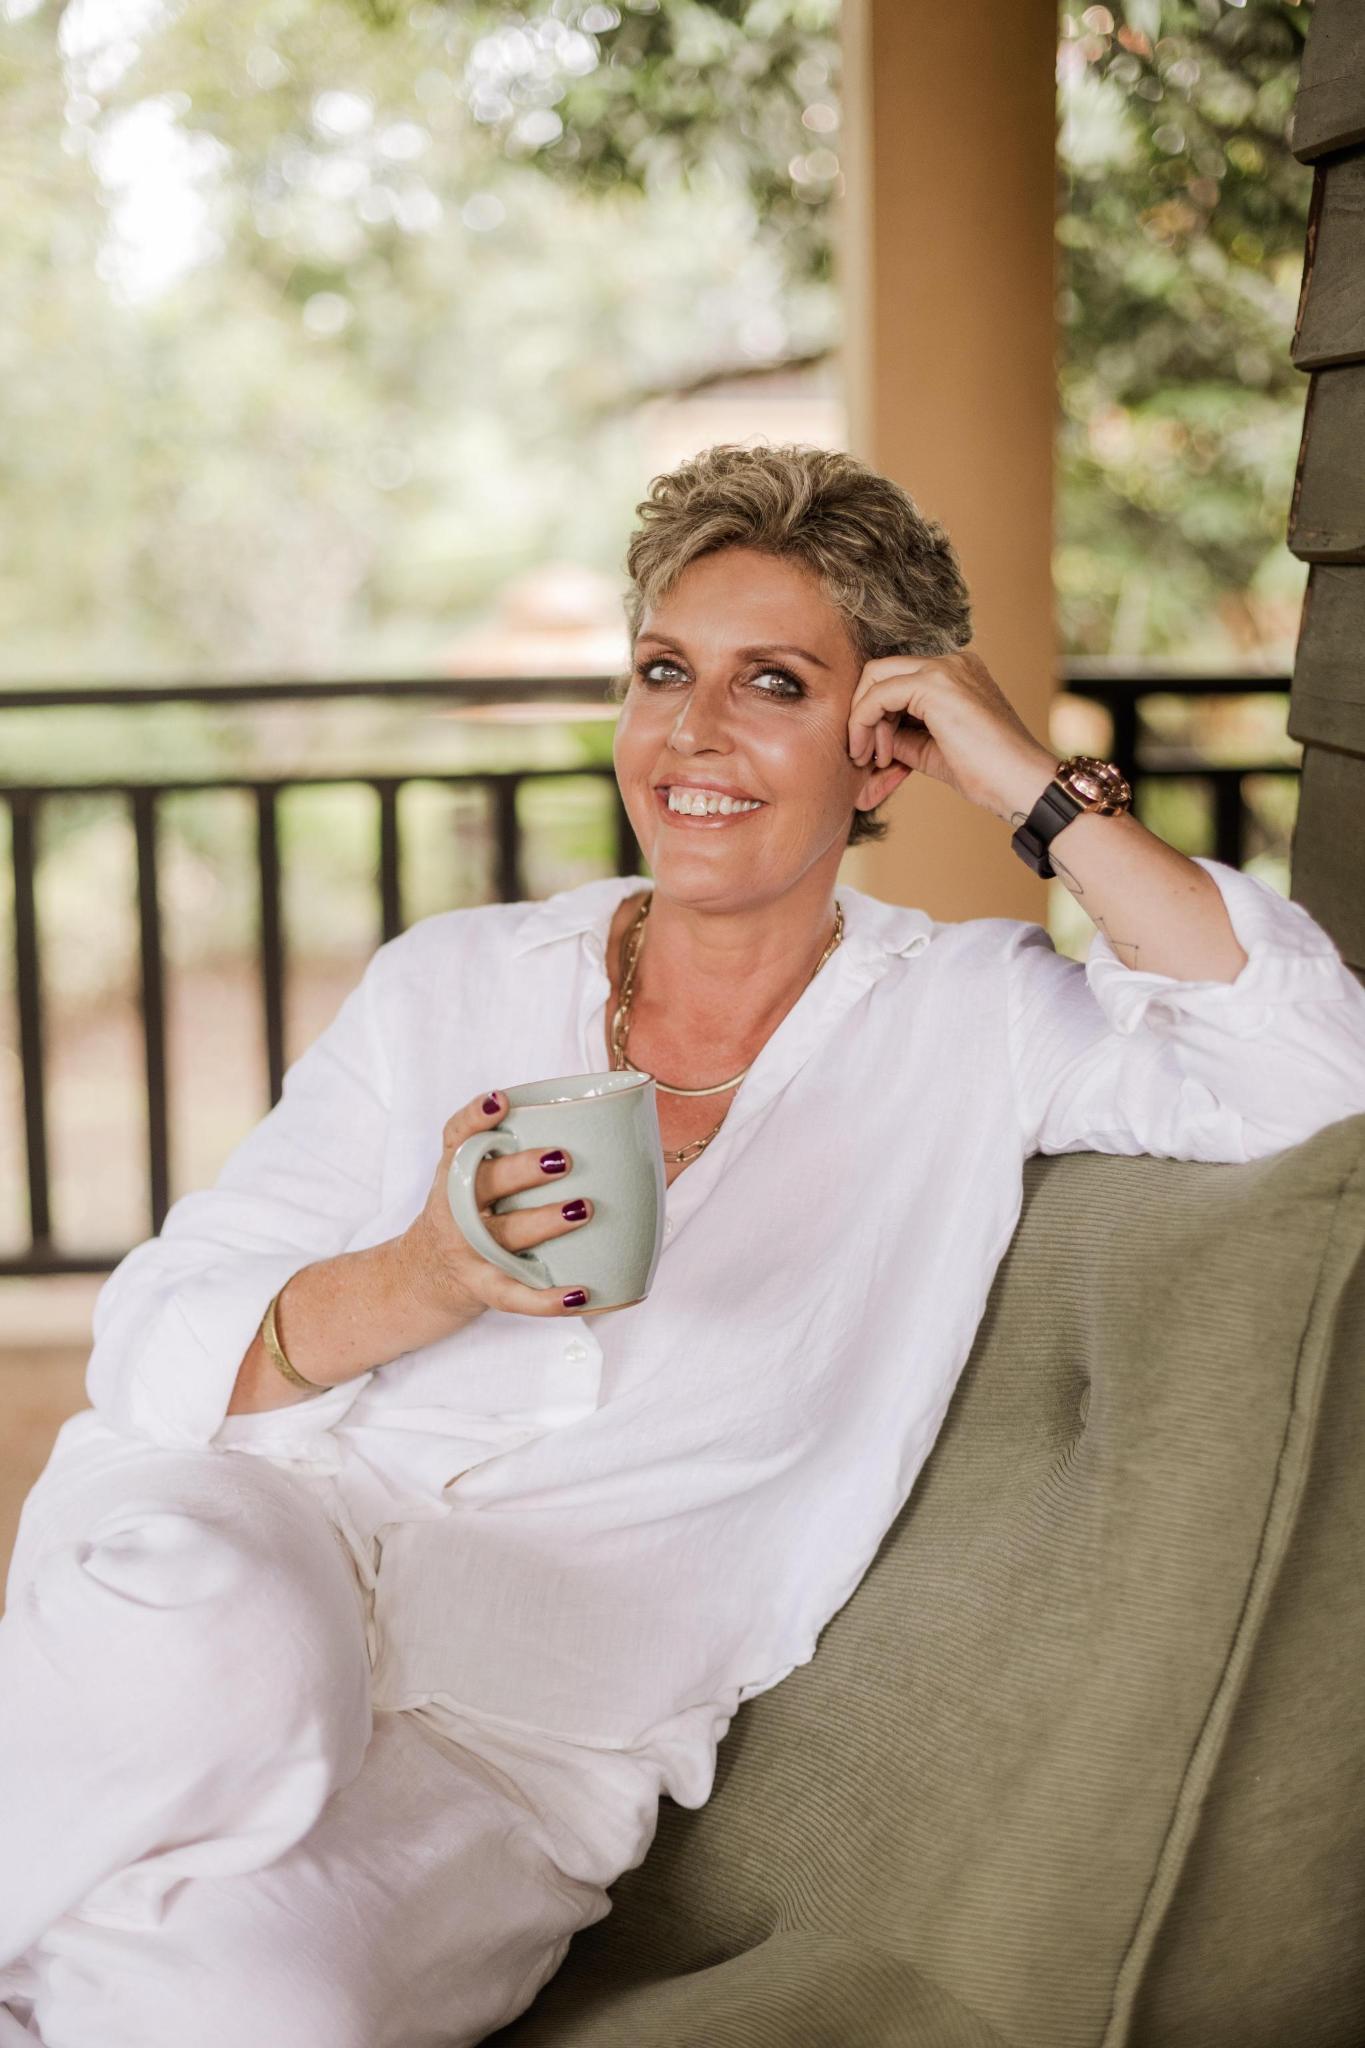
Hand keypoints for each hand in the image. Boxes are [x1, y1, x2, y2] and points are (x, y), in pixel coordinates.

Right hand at [397, 1091, 593, 1320]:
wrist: (421, 1276)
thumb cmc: (467, 1216)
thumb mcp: (471, 1180)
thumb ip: (511, 1155)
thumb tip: (599, 1128)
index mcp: (456, 1173)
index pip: (457, 1137)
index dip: (475, 1117)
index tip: (501, 1101)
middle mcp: (456, 1208)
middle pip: (484, 1183)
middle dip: (522, 1169)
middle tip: (562, 1159)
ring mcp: (467, 1250)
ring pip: (505, 1235)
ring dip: (544, 1222)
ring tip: (582, 1208)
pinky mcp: (481, 1287)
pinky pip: (514, 1296)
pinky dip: (546, 1299)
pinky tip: (579, 1294)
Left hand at [847, 647, 1056, 823]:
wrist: (1021, 785)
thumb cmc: (987, 774)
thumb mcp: (933, 749)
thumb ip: (902, 734)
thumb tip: (870, 733)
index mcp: (957, 673)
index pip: (898, 681)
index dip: (877, 716)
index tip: (876, 755)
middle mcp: (952, 663)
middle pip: (881, 671)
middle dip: (863, 711)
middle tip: (863, 754)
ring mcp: (945, 668)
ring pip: (876, 678)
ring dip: (863, 721)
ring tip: (873, 760)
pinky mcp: (935, 684)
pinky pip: (879, 695)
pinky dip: (865, 723)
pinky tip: (874, 755)